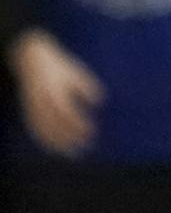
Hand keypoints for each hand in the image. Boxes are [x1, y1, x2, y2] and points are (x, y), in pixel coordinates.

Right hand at [10, 31, 99, 156]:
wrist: (31, 59)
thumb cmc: (59, 65)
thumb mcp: (76, 71)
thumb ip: (88, 86)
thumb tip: (101, 101)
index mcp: (55, 89)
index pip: (68, 112)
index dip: (79, 124)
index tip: (93, 132)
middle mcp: (42, 101)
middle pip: (56, 125)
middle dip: (71, 138)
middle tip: (86, 147)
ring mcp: (33, 107)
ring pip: (44, 130)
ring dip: (58, 144)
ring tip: (72, 153)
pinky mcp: (28, 110)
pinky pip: (35, 129)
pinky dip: (45, 141)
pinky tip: (55, 148)